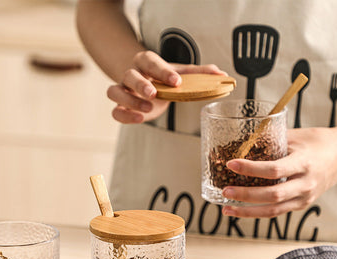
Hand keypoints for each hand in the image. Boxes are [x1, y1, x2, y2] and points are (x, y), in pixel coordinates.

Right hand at [107, 50, 225, 123]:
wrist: (147, 86)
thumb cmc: (164, 79)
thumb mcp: (181, 74)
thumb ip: (199, 74)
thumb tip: (222, 74)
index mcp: (146, 62)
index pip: (150, 61)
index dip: (162, 70)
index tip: (176, 81)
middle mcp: (132, 74)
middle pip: (129, 75)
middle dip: (140, 84)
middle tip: (154, 93)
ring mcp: (123, 91)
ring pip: (115, 92)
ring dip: (131, 101)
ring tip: (148, 110)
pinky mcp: (121, 107)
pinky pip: (115, 111)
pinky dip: (125, 116)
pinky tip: (139, 119)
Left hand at [221, 124, 336, 217]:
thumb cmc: (318, 142)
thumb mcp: (295, 136)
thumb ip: (270, 141)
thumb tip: (241, 142)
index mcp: (304, 163)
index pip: (274, 169)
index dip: (250, 168)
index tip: (231, 164)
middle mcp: (305, 184)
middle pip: (272, 195)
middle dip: (245, 195)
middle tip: (225, 191)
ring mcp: (304, 198)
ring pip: (273, 210)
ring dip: (247, 212)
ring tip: (226, 209)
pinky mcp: (301, 204)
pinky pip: (276, 212)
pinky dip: (257, 212)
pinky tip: (241, 210)